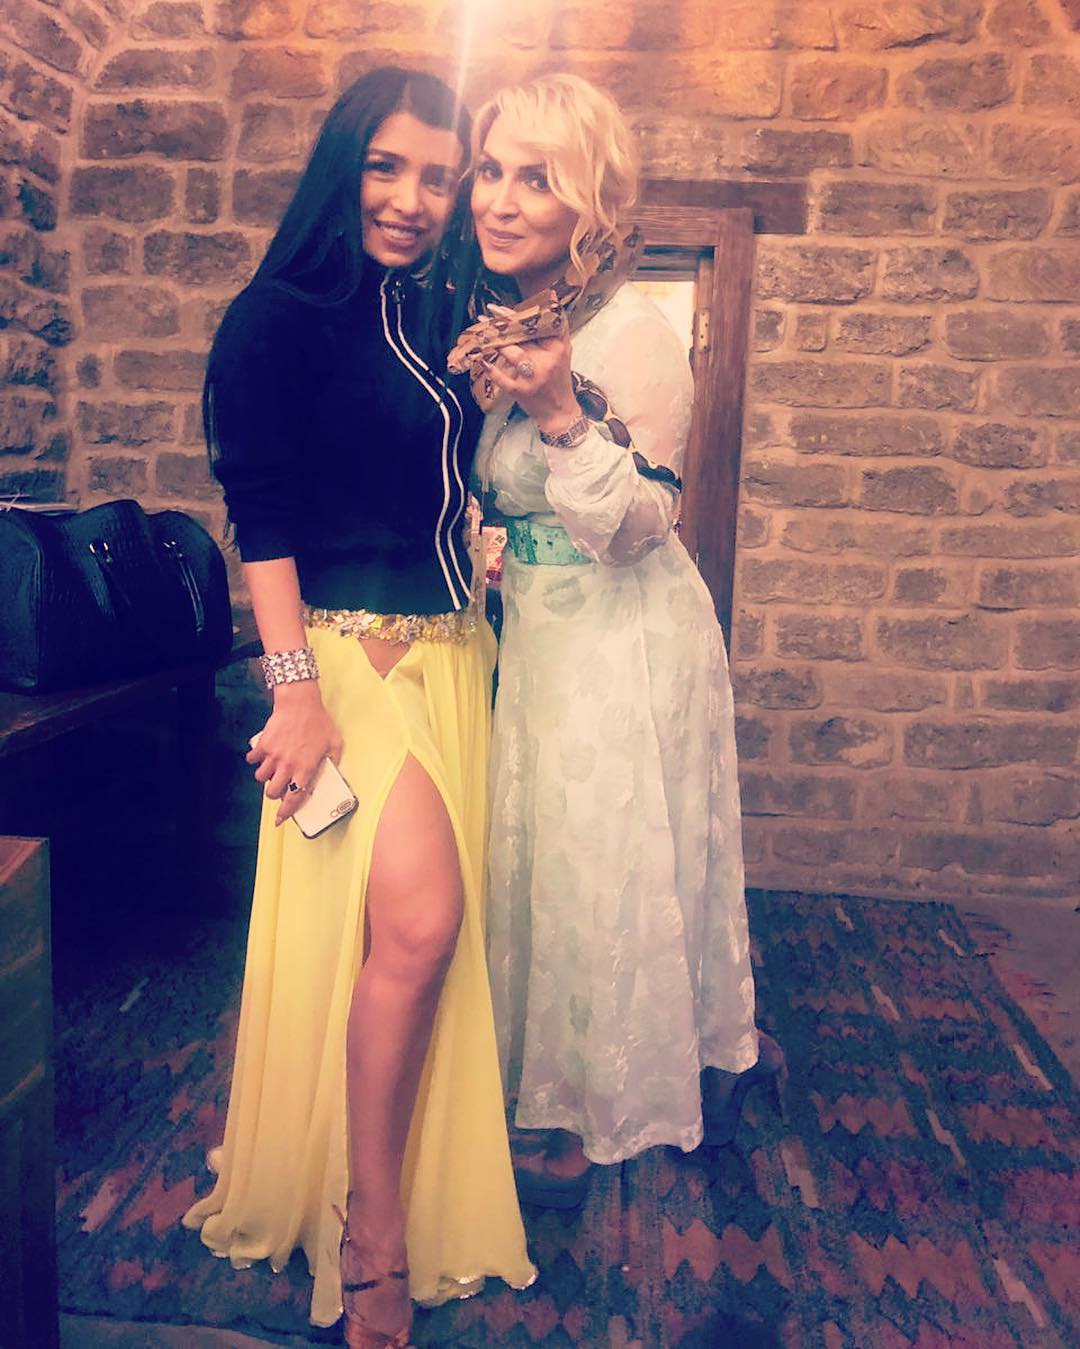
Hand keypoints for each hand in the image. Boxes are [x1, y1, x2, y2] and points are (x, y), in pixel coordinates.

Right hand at [246, 681, 343, 825]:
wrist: (299, 702)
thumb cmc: (319, 721)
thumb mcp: (335, 742)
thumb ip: (334, 760)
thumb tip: (334, 771)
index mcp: (305, 769)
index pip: (293, 798)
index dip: (286, 812)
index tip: (281, 820)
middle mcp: (287, 766)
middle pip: (272, 792)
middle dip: (275, 794)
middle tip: (280, 787)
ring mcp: (273, 756)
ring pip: (260, 778)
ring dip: (265, 778)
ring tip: (272, 771)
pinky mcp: (263, 745)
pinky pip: (253, 760)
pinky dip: (255, 760)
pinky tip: (262, 756)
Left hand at [481, 314, 579, 436]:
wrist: (559, 412)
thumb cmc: (558, 380)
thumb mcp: (564, 353)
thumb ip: (556, 329)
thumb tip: (550, 299)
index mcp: (557, 349)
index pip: (538, 326)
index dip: (518, 315)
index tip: (501, 308)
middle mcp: (546, 362)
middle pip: (523, 338)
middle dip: (502, 325)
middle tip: (486, 316)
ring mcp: (533, 378)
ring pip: (513, 354)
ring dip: (496, 342)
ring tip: (482, 333)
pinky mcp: (521, 392)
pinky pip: (503, 378)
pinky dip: (492, 370)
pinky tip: (483, 360)